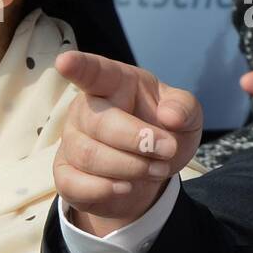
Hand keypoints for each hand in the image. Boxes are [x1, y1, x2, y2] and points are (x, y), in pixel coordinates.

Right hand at [53, 51, 202, 236]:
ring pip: (89, 156)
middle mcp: (86, 109)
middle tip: (168, 150)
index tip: (65, 62)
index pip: (93, 72)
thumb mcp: (186, 116)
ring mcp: (72, 140)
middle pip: (99, 122)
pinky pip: (72, 184)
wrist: (152, 173)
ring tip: (157, 169)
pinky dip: (103, 189)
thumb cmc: (163, 132)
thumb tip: (170, 116)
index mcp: (114, 84)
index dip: (79, 67)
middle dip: (138, 140)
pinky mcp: (65, 173)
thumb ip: (184, 108)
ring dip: (131, 168)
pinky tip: (126, 187)